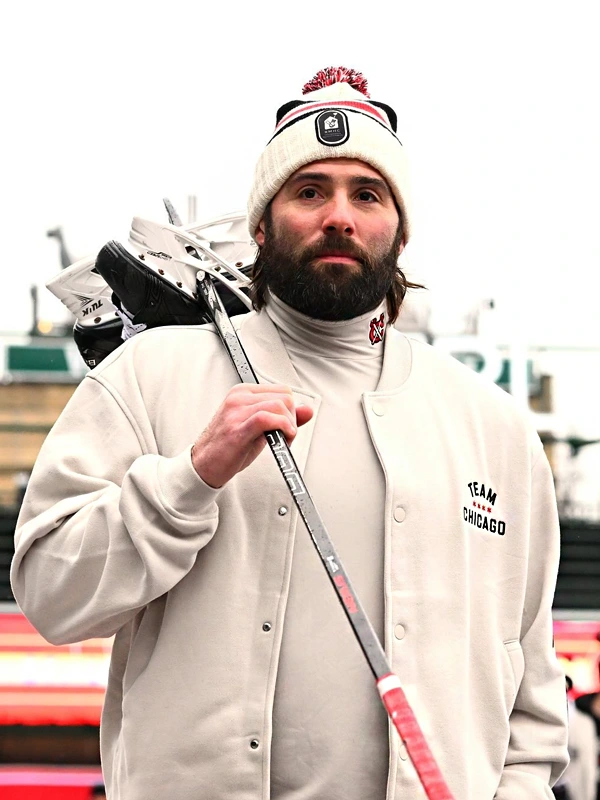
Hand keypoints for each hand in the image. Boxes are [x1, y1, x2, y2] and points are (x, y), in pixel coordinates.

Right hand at [191, 384, 313, 488]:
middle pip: (284, 397)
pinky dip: (282, 428)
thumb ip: (283, 417)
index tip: (286, 427)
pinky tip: (282, 439)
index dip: (291, 410)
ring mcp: (236, 411)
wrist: (203, 465)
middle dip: (292, 418)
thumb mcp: (259, 428)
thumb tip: (308, 410)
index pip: (282, 390)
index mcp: (242, 393)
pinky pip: (268, 418)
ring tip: (282, 440)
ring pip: (279, 406)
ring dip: (289, 426)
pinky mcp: (237, 428)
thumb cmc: (228, 447)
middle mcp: (238, 397)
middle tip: (285, 436)